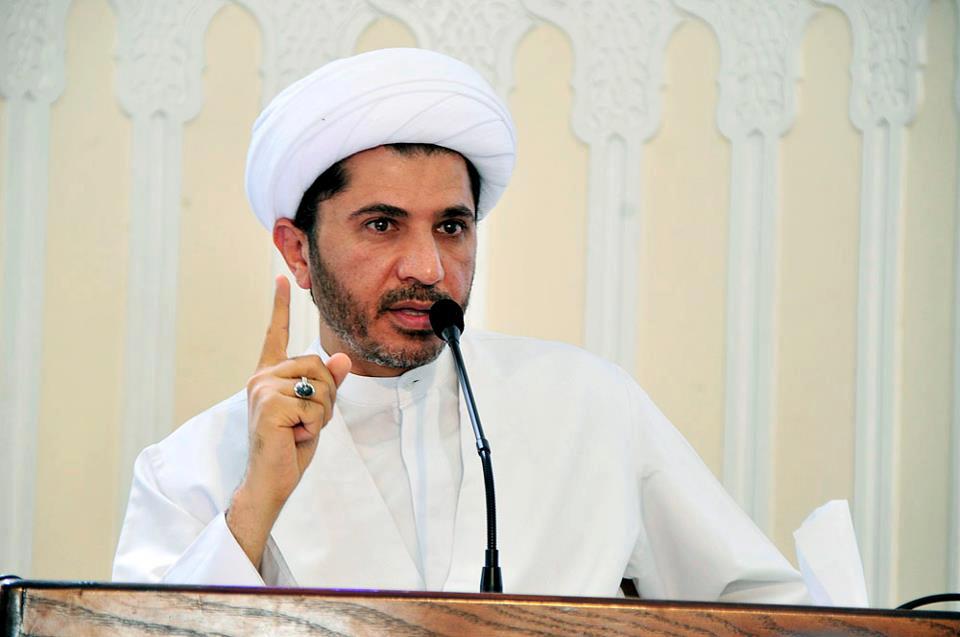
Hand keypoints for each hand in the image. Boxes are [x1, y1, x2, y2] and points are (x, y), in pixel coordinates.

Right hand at [227, 276, 350, 567]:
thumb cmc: (290, 446)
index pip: (276, 334)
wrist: (271, 479)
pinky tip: (293, 436)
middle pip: (318, 364)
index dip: (280, 305)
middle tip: (307, 421)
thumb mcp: (315, 411)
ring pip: (321, 385)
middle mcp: (263, 377)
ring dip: (322, 413)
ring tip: (298, 430)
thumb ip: (327, 384)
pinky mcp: (270, 404)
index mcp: (270, 375)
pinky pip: (315, 405)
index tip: (281, 278)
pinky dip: (314, 426)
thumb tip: (342, 359)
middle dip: (328, 396)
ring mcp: (263, 388)